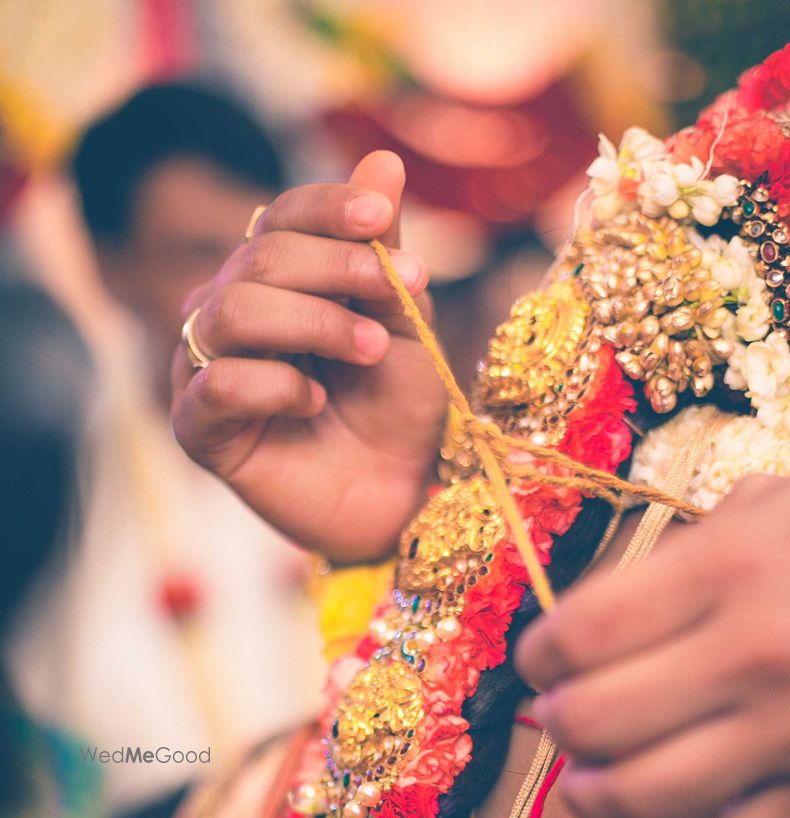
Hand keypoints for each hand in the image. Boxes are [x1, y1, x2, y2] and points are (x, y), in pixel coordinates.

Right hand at [171, 151, 446, 563]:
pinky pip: (215, 383)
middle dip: (337, 266)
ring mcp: (206, 369)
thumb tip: (384, 158)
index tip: (383, 216)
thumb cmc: (397, 413)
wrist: (398, 500)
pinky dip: (273, 384)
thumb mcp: (403, 325)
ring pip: (230, 310)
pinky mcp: (200, 429)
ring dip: (312, 320)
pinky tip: (313, 402)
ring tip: (370, 351)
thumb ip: (383, 252)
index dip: (328, 208)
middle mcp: (229, 313)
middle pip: (259, 257)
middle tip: (403, 293)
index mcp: (276, 281)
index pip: (282, 217)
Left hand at [517, 476, 789, 817]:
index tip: (541, 665)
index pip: (583, 629)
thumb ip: (687, 543)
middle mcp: (754, 652)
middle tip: (564, 725)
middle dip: (558, 732)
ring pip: (644, 799)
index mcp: (732, 566)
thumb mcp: (786, 505)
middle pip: (597, 721)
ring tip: (589, 787)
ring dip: (592, 803)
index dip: (537, 657)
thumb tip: (598, 608)